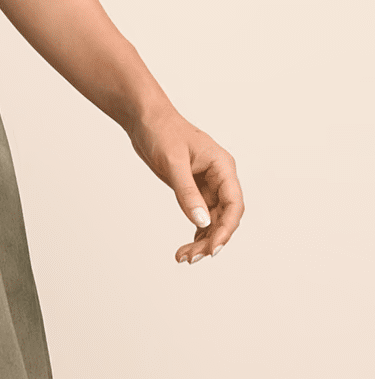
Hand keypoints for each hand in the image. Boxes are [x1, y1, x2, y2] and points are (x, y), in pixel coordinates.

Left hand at [126, 103, 244, 264]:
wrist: (144, 119)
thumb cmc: (161, 130)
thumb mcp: (173, 161)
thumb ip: (187, 192)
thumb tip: (202, 222)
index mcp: (223, 167)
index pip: (234, 204)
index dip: (226, 229)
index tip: (212, 249)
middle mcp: (219, 178)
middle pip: (224, 217)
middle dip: (211, 240)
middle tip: (191, 259)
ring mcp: (207, 185)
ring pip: (212, 220)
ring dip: (202, 240)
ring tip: (183, 257)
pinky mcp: (193, 189)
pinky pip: (200, 216)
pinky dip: (195, 233)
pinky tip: (185, 248)